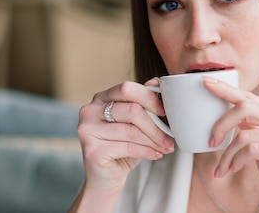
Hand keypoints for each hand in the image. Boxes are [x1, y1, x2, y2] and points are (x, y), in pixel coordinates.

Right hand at [76, 78, 174, 193]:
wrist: (105, 177)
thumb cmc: (121, 146)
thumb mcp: (134, 122)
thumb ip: (142, 101)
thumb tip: (157, 82)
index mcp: (100, 98)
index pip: (127, 88)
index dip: (149, 98)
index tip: (165, 111)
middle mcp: (90, 111)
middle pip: (132, 110)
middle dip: (155, 125)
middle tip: (170, 136)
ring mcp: (88, 131)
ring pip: (132, 131)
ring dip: (154, 140)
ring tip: (166, 147)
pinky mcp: (92, 151)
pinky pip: (128, 147)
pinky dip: (147, 151)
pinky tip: (156, 154)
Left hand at [203, 77, 258, 212]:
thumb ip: (253, 127)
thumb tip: (229, 115)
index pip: (250, 96)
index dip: (226, 89)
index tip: (206, 81)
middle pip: (245, 107)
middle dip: (221, 124)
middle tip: (211, 141)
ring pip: (244, 134)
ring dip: (226, 154)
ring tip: (222, 168)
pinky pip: (251, 150)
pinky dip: (236, 161)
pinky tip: (233, 170)